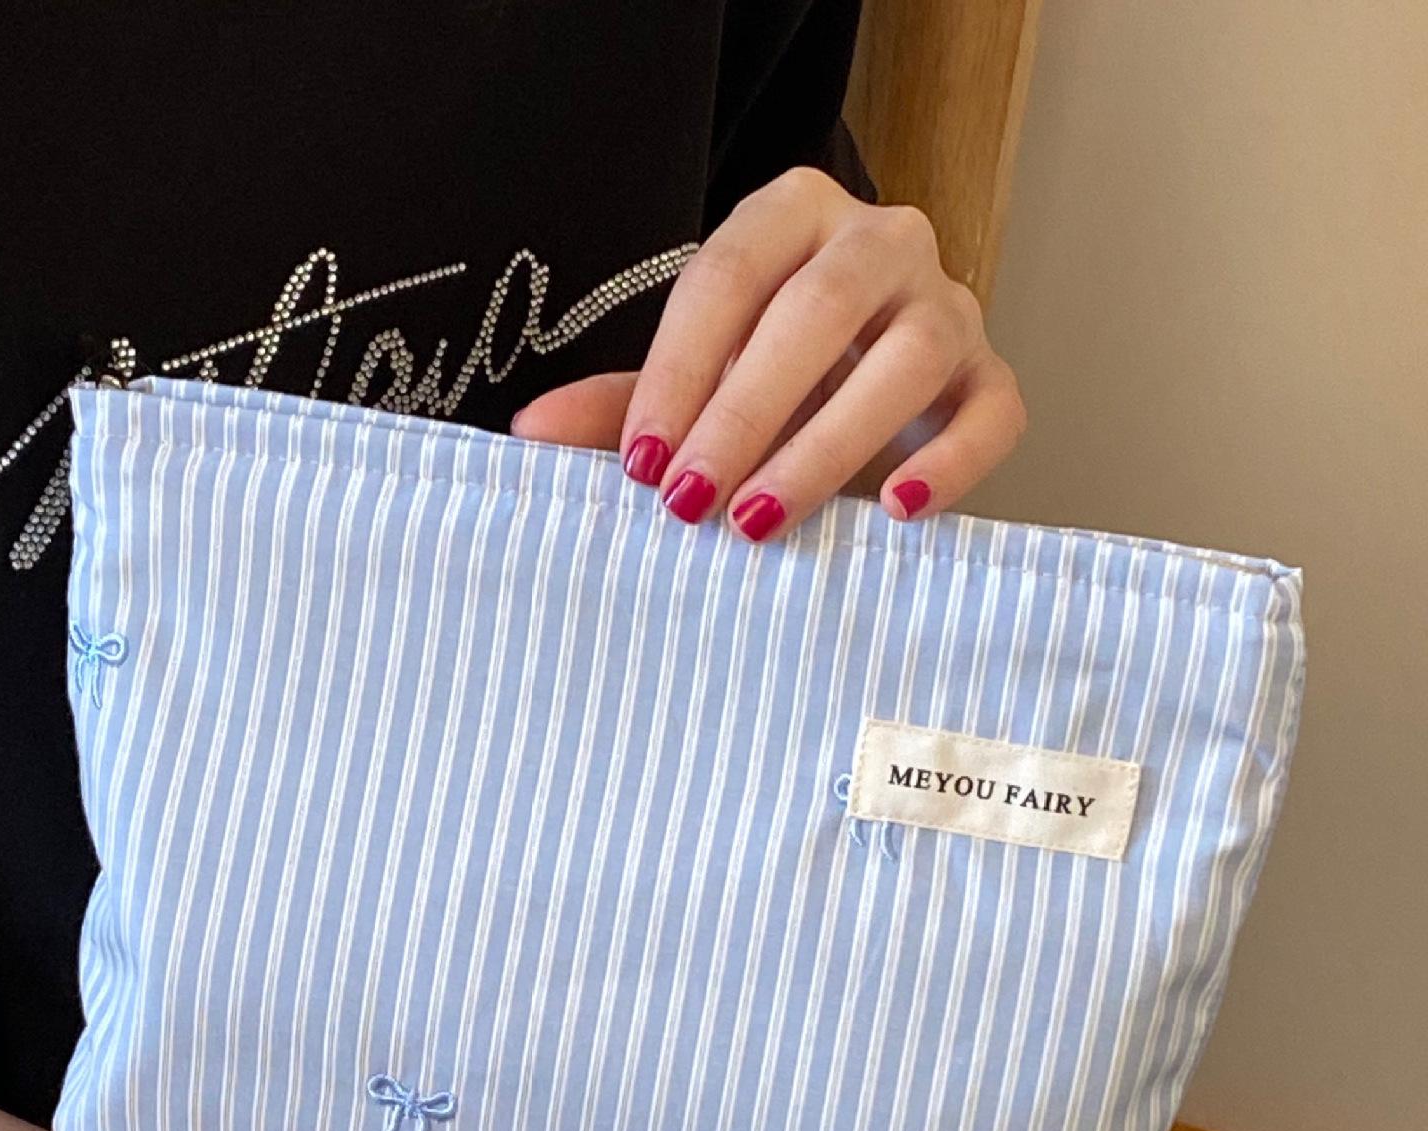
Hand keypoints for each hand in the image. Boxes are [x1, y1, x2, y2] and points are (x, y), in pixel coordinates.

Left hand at [512, 167, 1025, 537]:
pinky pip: (992, 412)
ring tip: (760, 523)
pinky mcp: (988, 376)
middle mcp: (879, 242)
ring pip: (906, 361)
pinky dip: (950, 464)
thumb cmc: (761, 379)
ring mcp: (945, 305)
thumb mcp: (686, 387)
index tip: (641, 465)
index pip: (729, 277)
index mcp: (792, 217)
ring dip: (826, 449)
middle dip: (744, 415)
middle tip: (690, 503)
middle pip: (816, 312)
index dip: (678, 373)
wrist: (855, 387)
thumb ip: (619, 406)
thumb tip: (529, 433)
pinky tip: (895, 513)